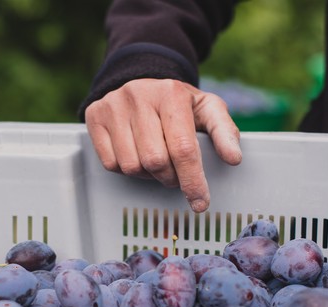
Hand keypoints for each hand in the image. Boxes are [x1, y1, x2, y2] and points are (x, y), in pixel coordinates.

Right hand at [84, 78, 241, 212]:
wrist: (143, 83)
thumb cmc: (179, 103)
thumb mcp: (207, 109)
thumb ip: (224, 132)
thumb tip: (233, 158)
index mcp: (171, 93)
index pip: (183, 148)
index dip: (193, 181)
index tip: (200, 202)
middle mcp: (139, 95)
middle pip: (155, 161)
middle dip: (170, 177)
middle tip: (176, 173)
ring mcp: (113, 105)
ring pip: (131, 166)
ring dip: (148, 175)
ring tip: (156, 160)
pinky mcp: (94, 116)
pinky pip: (111, 164)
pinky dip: (126, 169)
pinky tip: (135, 154)